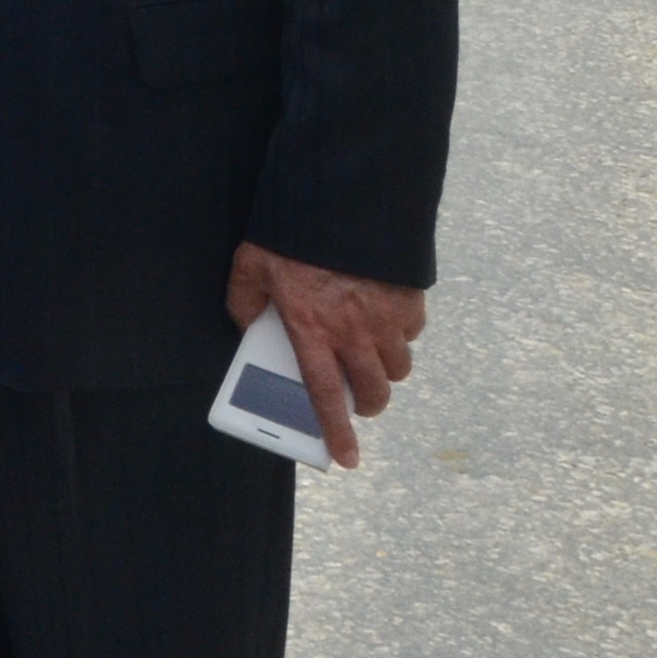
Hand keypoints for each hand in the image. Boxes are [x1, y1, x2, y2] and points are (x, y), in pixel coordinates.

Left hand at [226, 243, 427, 468]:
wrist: (341, 199)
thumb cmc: (291, 235)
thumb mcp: (250, 266)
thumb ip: (244, 302)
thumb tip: (249, 328)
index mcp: (311, 329)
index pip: (323, 395)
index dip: (335, 431)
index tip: (346, 459)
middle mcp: (353, 331)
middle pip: (374, 392)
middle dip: (368, 404)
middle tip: (357, 399)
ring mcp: (386, 317)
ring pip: (399, 368)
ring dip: (385, 370)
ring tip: (368, 357)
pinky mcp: (409, 299)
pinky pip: (412, 333)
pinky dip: (401, 335)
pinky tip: (383, 320)